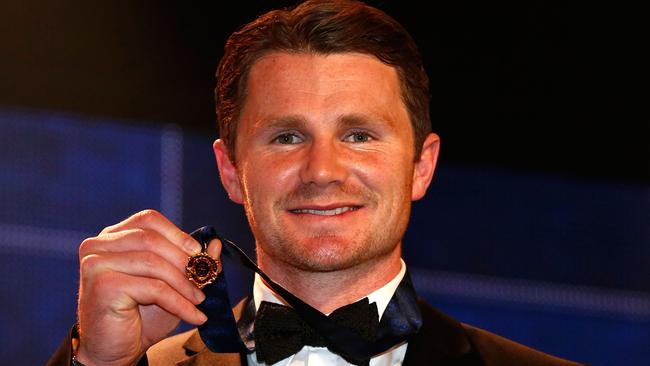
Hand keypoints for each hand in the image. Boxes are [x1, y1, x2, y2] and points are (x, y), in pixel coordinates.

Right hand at [75, 209, 220, 365]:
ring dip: (184, 284)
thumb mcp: (172, 285)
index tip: (199, 253)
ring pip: (153, 263)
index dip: (177, 234)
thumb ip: (192, 263)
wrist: (114, 351)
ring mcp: (96, 264)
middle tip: (204, 280)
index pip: (148, 220)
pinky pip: (153, 288)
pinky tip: (193, 316)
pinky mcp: (103, 285)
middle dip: (183, 261)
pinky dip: (179, 302)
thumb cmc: (141, 315)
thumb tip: (216, 244)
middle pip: (151, 240)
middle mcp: (98, 245)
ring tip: (200, 301)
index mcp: (112, 237)